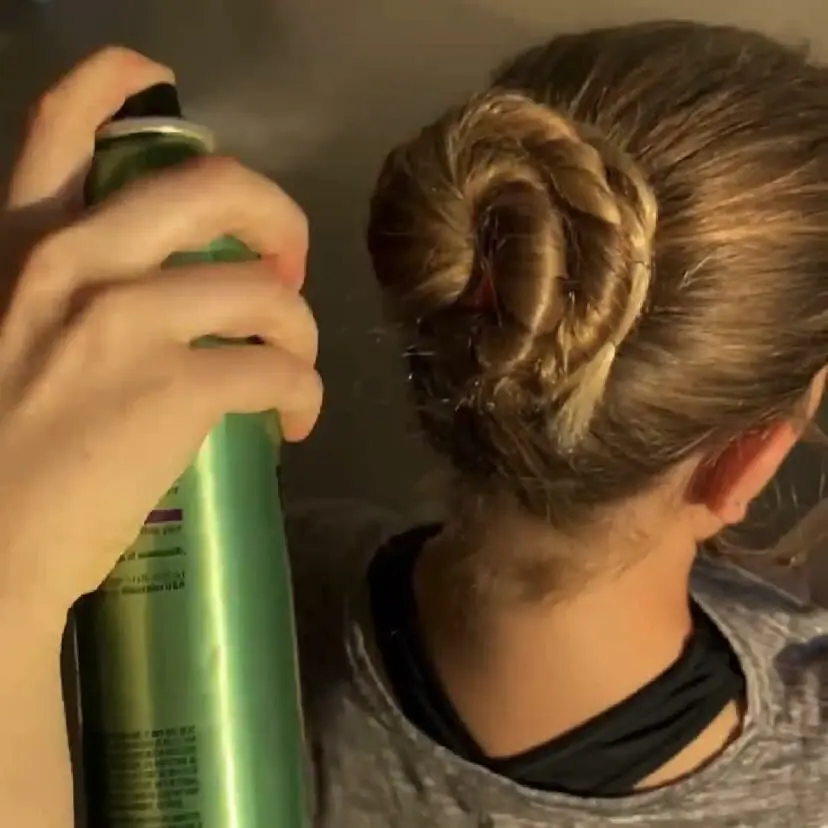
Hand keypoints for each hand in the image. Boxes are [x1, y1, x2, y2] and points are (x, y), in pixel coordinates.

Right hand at [0, 47, 321, 640]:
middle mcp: (73, 263)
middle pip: (213, 185)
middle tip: (287, 266)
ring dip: (300, 328)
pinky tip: (295, 420)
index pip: (61, 123)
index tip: (166, 87)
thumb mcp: (19, 337)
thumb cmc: (5, 454)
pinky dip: (304, 391)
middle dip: (276, 216)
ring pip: (264, 290)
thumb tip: (171, 293)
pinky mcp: (173, 388)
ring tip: (295, 366)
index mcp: (27, 246)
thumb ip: (73, 296)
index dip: (121, 82)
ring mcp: (125, 323)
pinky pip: (278, 367)